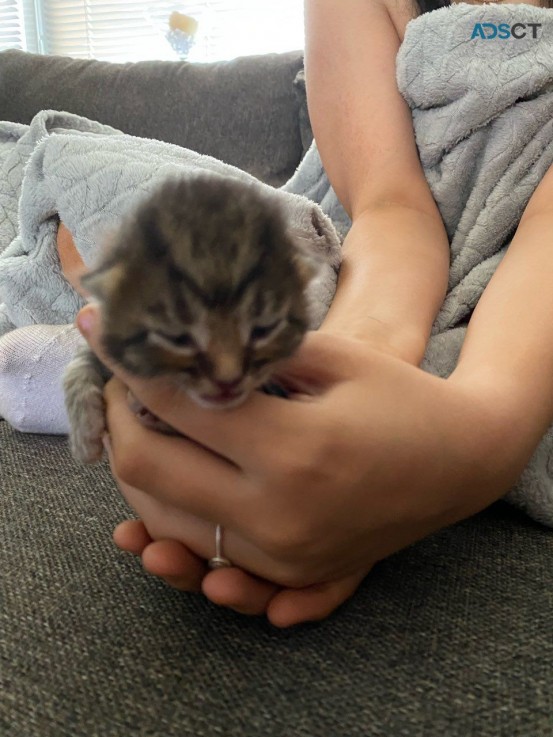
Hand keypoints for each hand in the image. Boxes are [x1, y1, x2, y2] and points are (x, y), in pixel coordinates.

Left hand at [77, 304, 507, 625]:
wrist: (459, 462)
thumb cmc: (399, 396)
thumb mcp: (333, 357)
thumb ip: (255, 356)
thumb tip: (181, 352)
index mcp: (292, 448)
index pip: (176, 406)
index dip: (131, 369)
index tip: (103, 336)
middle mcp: (279, 514)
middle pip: (148, 474)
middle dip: (117, 424)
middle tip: (117, 390)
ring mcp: (283, 555)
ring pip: (165, 524)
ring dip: (136, 475)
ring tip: (138, 431)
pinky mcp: (292, 575)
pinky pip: (206, 555)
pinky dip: (174, 524)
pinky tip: (160, 498)